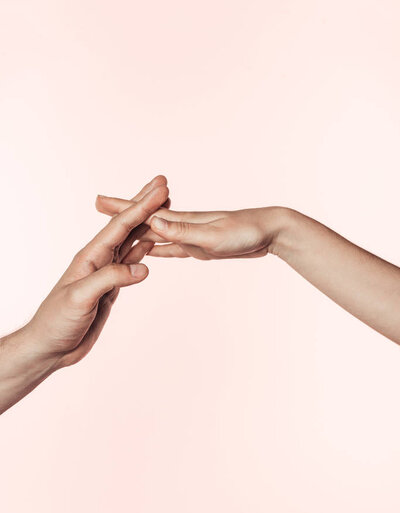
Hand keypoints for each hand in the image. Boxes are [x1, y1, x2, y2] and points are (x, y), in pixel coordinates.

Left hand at [27, 176, 168, 368]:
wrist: (51, 346)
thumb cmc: (56, 321)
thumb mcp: (81, 297)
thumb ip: (111, 278)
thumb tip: (143, 267)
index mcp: (90, 257)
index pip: (119, 227)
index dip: (141, 208)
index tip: (160, 191)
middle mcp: (98, 260)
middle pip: (126, 228)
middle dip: (145, 206)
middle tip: (163, 186)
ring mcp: (105, 274)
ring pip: (130, 243)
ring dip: (147, 226)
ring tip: (163, 210)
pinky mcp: (110, 289)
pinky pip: (130, 264)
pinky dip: (143, 251)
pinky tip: (150, 243)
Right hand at [96, 196, 286, 259]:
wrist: (270, 232)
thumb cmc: (246, 232)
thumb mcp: (214, 236)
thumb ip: (184, 231)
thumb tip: (154, 223)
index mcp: (182, 221)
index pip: (143, 214)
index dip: (121, 208)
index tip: (99, 201)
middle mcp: (182, 225)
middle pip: (143, 220)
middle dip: (121, 214)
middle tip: (99, 205)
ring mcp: (190, 236)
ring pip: (155, 233)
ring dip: (135, 230)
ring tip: (116, 227)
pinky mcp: (200, 247)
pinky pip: (172, 247)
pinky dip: (158, 247)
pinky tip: (151, 250)